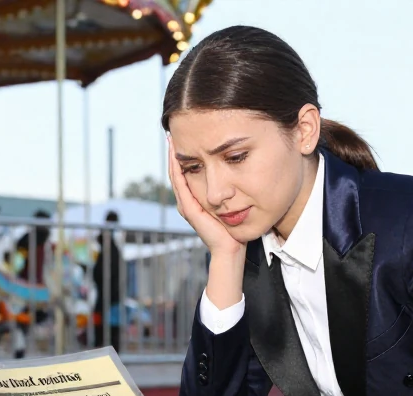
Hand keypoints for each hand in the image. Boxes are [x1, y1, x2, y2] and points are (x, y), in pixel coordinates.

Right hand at [167, 137, 245, 257]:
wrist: (231, 249)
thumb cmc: (234, 228)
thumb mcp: (233, 202)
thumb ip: (232, 188)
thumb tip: (240, 167)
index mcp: (196, 198)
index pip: (187, 170)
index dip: (185, 151)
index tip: (186, 132)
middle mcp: (188, 200)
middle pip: (178, 170)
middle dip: (175, 150)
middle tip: (173, 128)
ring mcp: (186, 205)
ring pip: (176, 175)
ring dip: (173, 157)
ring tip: (172, 137)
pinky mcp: (189, 210)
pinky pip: (181, 185)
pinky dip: (177, 170)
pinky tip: (177, 156)